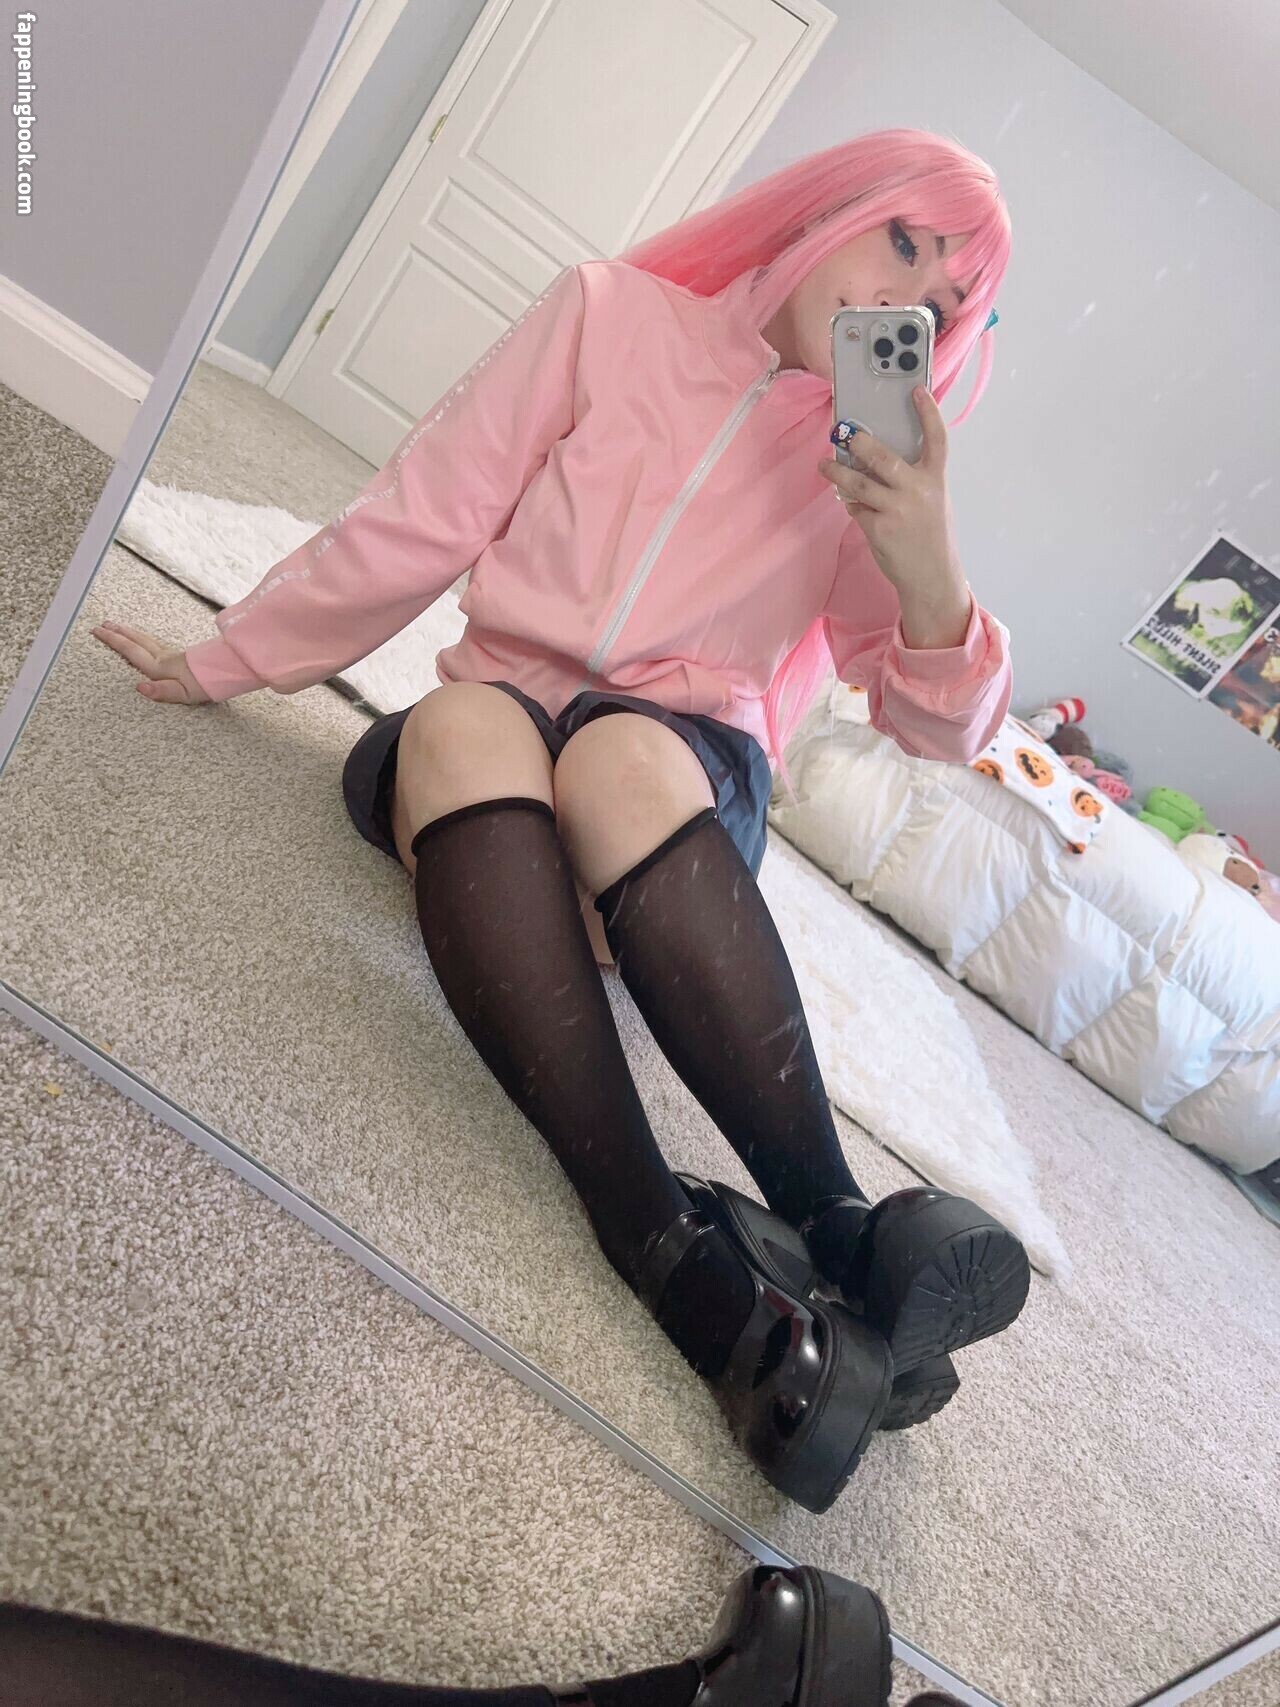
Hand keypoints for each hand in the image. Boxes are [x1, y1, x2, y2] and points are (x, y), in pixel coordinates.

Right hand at [91, 622, 210, 705]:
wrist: (230, 671)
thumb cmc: (207, 685)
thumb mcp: (185, 693)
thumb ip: (162, 691)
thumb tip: (139, 686)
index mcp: (161, 667)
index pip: (131, 651)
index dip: (113, 641)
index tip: (96, 630)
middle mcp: (164, 658)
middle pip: (136, 641)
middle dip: (118, 632)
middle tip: (102, 624)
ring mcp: (172, 655)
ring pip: (146, 640)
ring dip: (129, 633)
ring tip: (117, 626)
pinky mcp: (180, 656)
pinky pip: (155, 643)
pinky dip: (143, 638)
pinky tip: (143, 640)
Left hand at [817, 386, 965, 605]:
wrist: (931, 576)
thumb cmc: (929, 534)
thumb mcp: (932, 500)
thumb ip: (912, 479)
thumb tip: (874, 460)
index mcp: (935, 479)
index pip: (936, 439)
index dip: (928, 412)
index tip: (916, 390)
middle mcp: (918, 490)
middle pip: (883, 457)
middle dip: (859, 442)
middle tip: (842, 432)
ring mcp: (898, 509)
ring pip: (859, 483)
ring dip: (837, 473)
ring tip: (824, 465)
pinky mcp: (879, 528)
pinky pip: (857, 508)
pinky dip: (852, 505)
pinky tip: (852, 505)